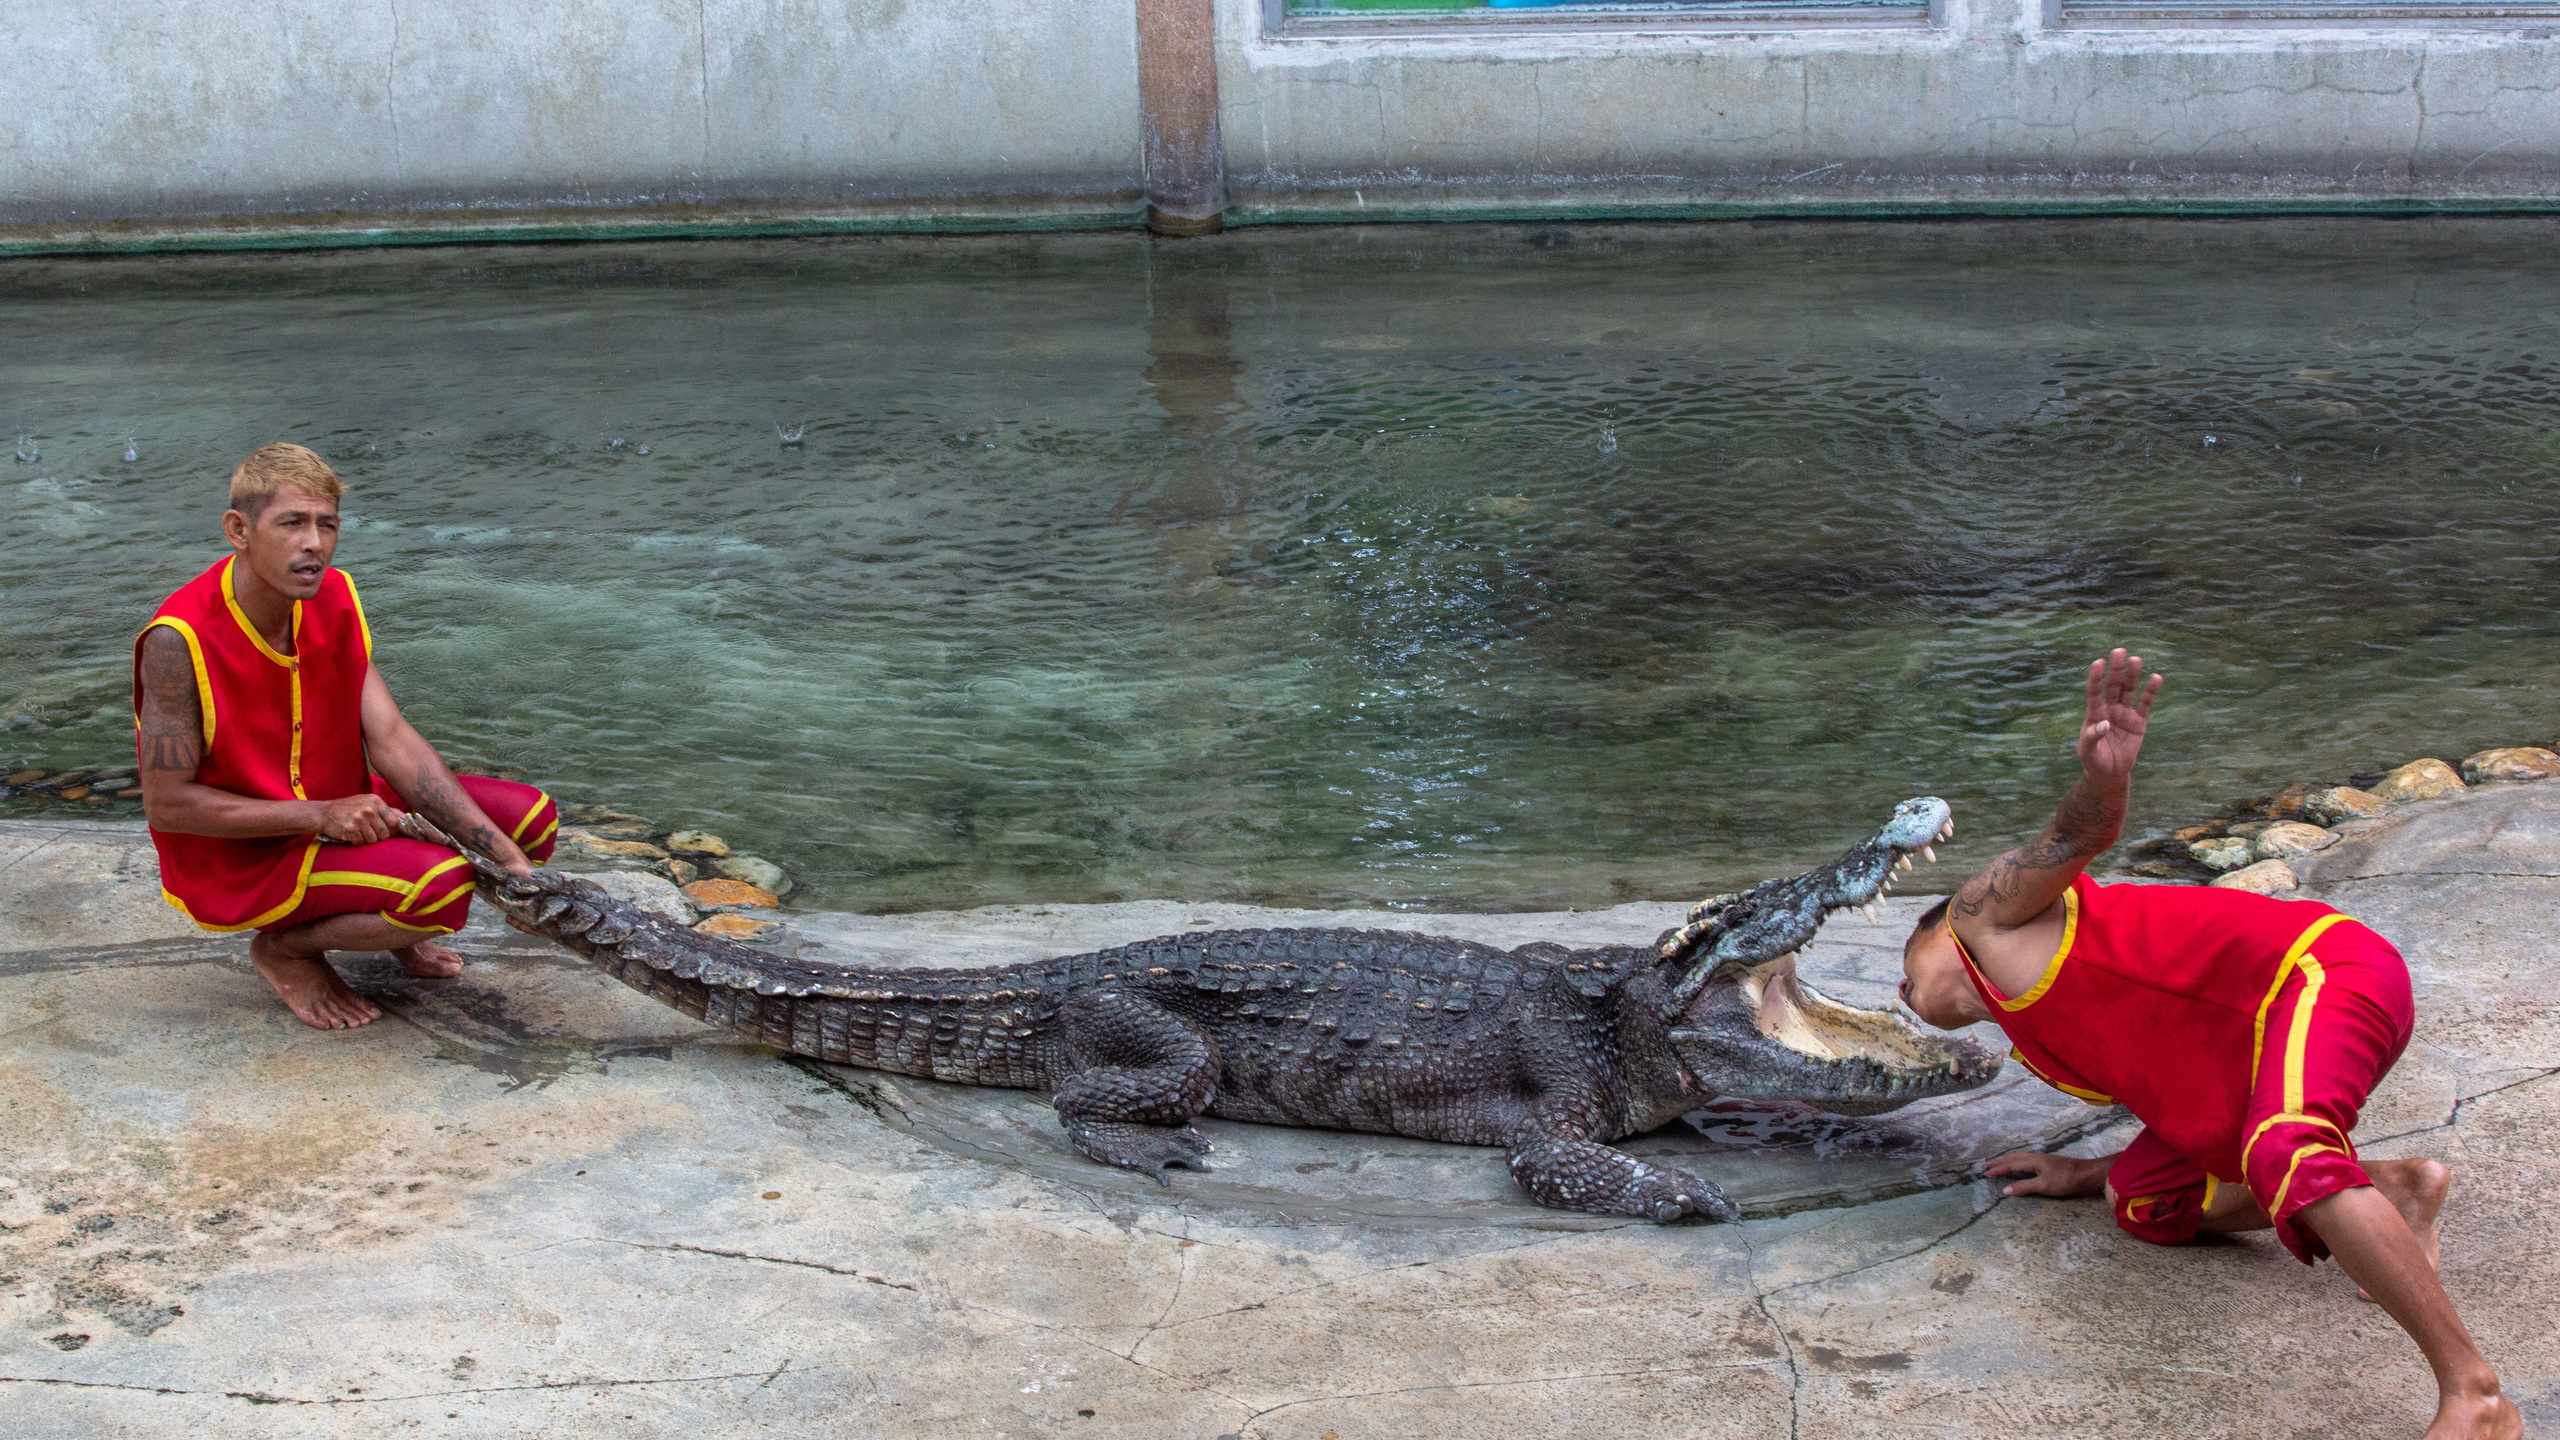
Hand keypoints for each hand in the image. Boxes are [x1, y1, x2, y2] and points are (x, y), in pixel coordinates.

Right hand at [315, 793, 404, 844]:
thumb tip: (406, 819)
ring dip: (367, 840)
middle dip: (379, 837)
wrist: (325, 813)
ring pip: (373, 840)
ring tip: (359, 832)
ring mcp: (359, 818)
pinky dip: (357, 842)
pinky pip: (361, 842)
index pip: (395, 821)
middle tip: (369, 833)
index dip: (394, 831)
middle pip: (385, 833)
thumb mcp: (369, 803)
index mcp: (376, 801)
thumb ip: (387, 810)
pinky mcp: (350, 829)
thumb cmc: (350, 808)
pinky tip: (351, 835)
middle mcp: (369, 809)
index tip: (389, 834)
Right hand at [1985, 1150, 2109, 1197]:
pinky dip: (2018, 1162)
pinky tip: (2022, 1167)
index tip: (1986, 1173)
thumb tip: (2005, 1190)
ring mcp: (2044, 1160)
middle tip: (1988, 1166)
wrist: (2088, 1174)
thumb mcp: (2044, 1185)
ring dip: (2009, 1161)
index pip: (2011, 1164)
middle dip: (2001, 1162)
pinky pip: (2027, 1161)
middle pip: (2014, 1158)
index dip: (1998, 1169)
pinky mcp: (2049, 1165)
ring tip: (2001, 1164)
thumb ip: (2024, 1187)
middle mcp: (2036, 1158)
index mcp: (2033, 1161)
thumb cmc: (2066, 1180)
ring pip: (2021, 1158)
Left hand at [2077, 648, 2162, 786]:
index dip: (2095, 677)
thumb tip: (2104, 724)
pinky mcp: (2138, 721)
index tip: (2098, 662)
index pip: (2094, 691)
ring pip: (2129, 690)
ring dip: (2132, 675)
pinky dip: (2150, 691)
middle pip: (2113, 685)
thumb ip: (2092, 736)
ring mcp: (2124, 713)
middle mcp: (2109, 709)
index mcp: (2094, 713)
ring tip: (2136, 660)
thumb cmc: (2094, 760)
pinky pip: (2145, 703)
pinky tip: (2156, 678)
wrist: (2110, 772)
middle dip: (2116, 669)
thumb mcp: (2087, 751)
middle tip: (2119, 651)